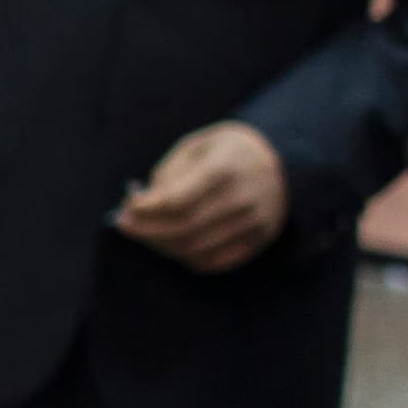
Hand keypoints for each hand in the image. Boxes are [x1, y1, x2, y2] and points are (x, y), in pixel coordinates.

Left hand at [112, 121, 288, 273]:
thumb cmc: (229, 151)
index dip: (147, 210)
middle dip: (147, 231)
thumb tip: (139, 205)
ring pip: (194, 249)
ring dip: (161, 246)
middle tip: (125, 226)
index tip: (126, 209)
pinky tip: (171, 245)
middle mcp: (242, 198)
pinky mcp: (258, 241)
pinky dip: (185, 258)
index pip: (177, 200)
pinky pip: (213, 262)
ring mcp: (253, 223)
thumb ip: (169, 173)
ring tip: (144, 235)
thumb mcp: (199, 146)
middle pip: (183, 229)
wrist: (281, 162)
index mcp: (226, 167)